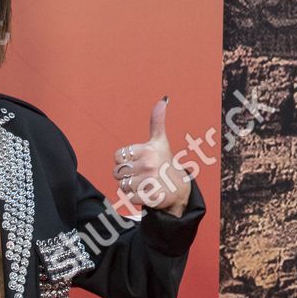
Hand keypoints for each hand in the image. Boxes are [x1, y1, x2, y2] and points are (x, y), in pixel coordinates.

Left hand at [112, 97, 191, 217]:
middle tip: (141, 174)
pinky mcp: (149, 197)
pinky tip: (146, 192)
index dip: (123, 160)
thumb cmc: (165, 162)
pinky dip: (135, 197)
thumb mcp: (160, 141)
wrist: (179, 188)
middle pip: (117, 172)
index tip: (136, 161)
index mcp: (147, 150)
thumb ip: (157, 121)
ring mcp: (149, 181)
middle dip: (126, 175)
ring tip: (144, 183)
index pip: (117, 156)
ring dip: (130, 187)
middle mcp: (148, 164)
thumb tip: (163, 99)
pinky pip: (129, 198)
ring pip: (122, 186)